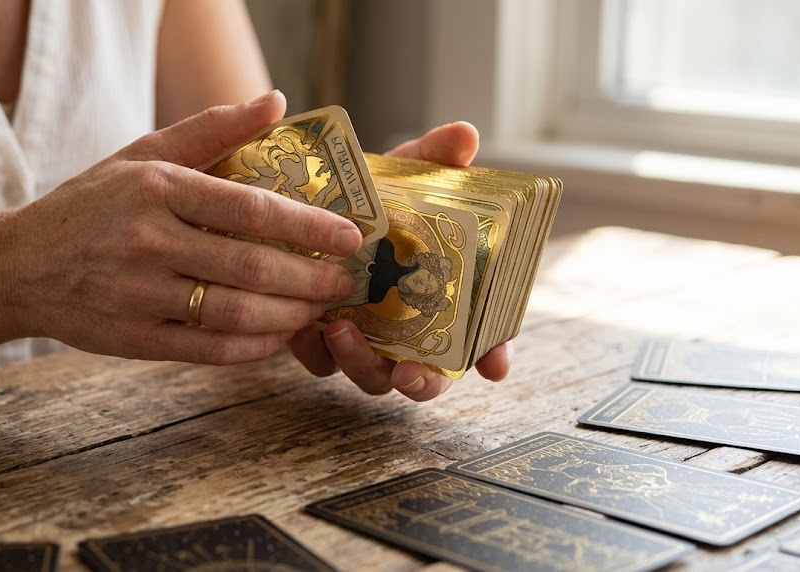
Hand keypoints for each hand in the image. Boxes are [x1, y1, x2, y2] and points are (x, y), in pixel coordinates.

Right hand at [7, 91, 361, 364]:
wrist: (17, 265)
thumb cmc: (91, 205)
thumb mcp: (144, 155)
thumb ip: (212, 129)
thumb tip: (276, 102)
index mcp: (157, 188)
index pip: (251, 209)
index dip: (310, 227)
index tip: (350, 237)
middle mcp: (147, 242)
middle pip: (252, 268)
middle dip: (311, 279)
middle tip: (344, 281)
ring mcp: (138, 295)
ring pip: (236, 314)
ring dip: (290, 316)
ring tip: (318, 309)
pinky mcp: (132, 339)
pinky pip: (209, 350)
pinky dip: (254, 348)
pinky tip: (279, 336)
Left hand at [287, 122, 513, 400]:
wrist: (314, 198)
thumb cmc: (376, 195)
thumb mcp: (405, 172)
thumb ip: (436, 157)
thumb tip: (464, 136)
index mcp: (445, 298)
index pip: (482, 338)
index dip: (493, 355)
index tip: (495, 365)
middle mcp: (410, 329)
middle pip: (426, 376)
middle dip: (422, 382)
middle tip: (408, 371)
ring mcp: (367, 339)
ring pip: (372, 376)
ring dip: (359, 364)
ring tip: (339, 329)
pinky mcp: (321, 340)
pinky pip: (320, 362)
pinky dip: (315, 351)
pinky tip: (304, 328)